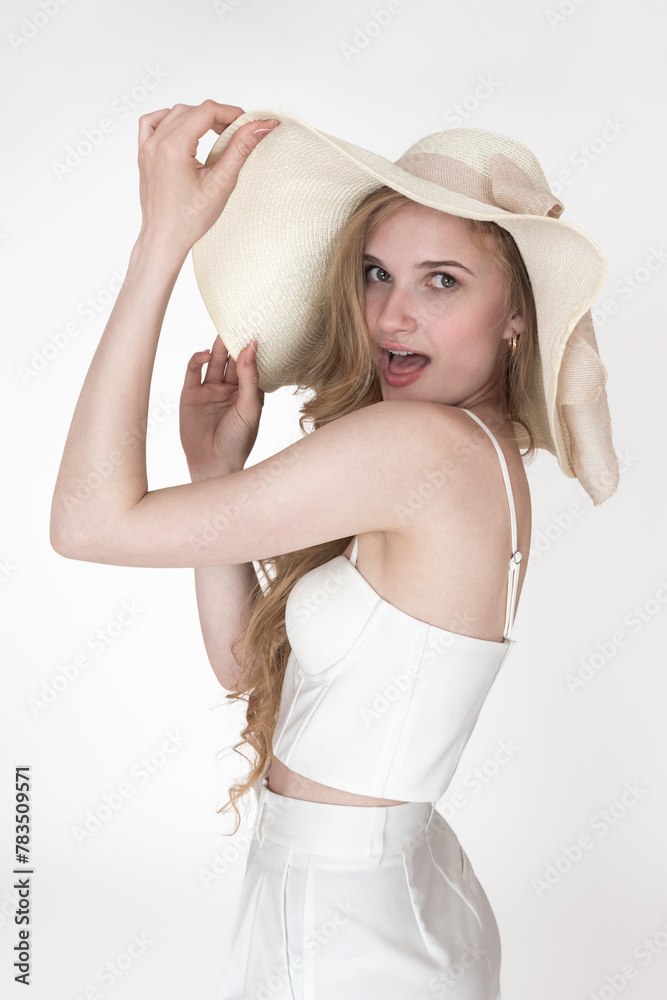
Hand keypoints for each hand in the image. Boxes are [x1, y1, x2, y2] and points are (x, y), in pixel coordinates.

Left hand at [136, 100, 279, 257]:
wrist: (165, 238)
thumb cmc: (189, 219)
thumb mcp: (221, 183)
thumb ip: (240, 149)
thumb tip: (259, 128)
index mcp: (173, 147)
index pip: (207, 111)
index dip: (231, 113)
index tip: (247, 124)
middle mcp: (156, 143)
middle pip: (192, 110)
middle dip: (218, 117)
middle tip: (237, 133)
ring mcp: (147, 147)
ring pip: (175, 114)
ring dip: (198, 117)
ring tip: (216, 133)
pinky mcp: (144, 154)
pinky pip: (153, 123)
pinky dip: (170, 119)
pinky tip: (185, 130)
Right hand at [180, 334, 264, 478]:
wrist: (213, 463)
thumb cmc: (238, 440)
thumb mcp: (250, 408)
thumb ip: (249, 377)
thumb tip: (251, 348)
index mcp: (247, 393)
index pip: (249, 365)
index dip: (251, 350)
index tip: (255, 331)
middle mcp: (228, 389)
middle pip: (231, 360)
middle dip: (233, 343)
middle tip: (237, 324)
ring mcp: (209, 390)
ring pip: (214, 363)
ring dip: (217, 348)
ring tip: (222, 334)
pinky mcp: (190, 394)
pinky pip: (193, 371)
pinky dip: (197, 359)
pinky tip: (205, 354)